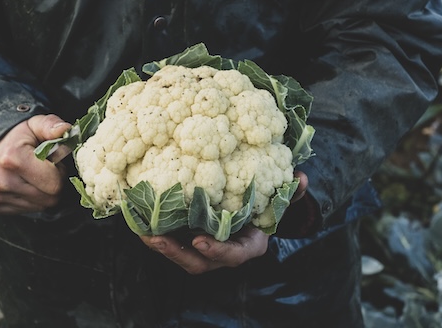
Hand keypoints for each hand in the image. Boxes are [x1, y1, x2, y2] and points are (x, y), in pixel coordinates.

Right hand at [0, 114, 70, 213]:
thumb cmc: (16, 137)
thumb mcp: (34, 124)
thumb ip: (51, 125)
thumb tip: (66, 130)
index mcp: (13, 158)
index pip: (55, 184)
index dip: (60, 173)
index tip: (51, 162)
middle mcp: (0, 180)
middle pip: (49, 199)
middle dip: (53, 184)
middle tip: (43, 170)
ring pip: (39, 206)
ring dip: (42, 193)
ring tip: (31, 176)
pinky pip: (25, 211)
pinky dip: (29, 200)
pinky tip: (21, 184)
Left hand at [140, 170, 308, 273]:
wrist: (253, 215)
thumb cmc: (266, 208)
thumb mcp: (280, 201)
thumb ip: (291, 194)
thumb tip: (302, 179)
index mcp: (247, 246)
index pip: (234, 255)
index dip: (218, 251)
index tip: (202, 241)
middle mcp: (223, 252)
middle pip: (199, 262)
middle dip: (177, 253)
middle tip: (158, 239)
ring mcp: (205, 248)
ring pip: (181, 255)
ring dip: (161, 245)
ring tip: (142, 232)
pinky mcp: (190, 238)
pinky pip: (172, 241)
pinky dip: (155, 233)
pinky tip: (139, 220)